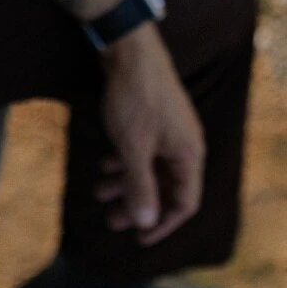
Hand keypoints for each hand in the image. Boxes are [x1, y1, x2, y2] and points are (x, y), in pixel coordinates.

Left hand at [96, 24, 204, 245]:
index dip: (163, 224)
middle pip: (165, 186)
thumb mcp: (133, 147)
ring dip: (126, 183)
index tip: (139, 238)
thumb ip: (140, 186)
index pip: (185, 203)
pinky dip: (124, 160)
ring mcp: (169, 128)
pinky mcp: (154, 116)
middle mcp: (184, 143)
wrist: (129, 49)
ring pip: (150, 167)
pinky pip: (143, 149)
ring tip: (98, 194)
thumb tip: (145, 223)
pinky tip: (104, 165)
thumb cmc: (134, 99)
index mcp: (189, 154)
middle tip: (110, 221)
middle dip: (138, 205)